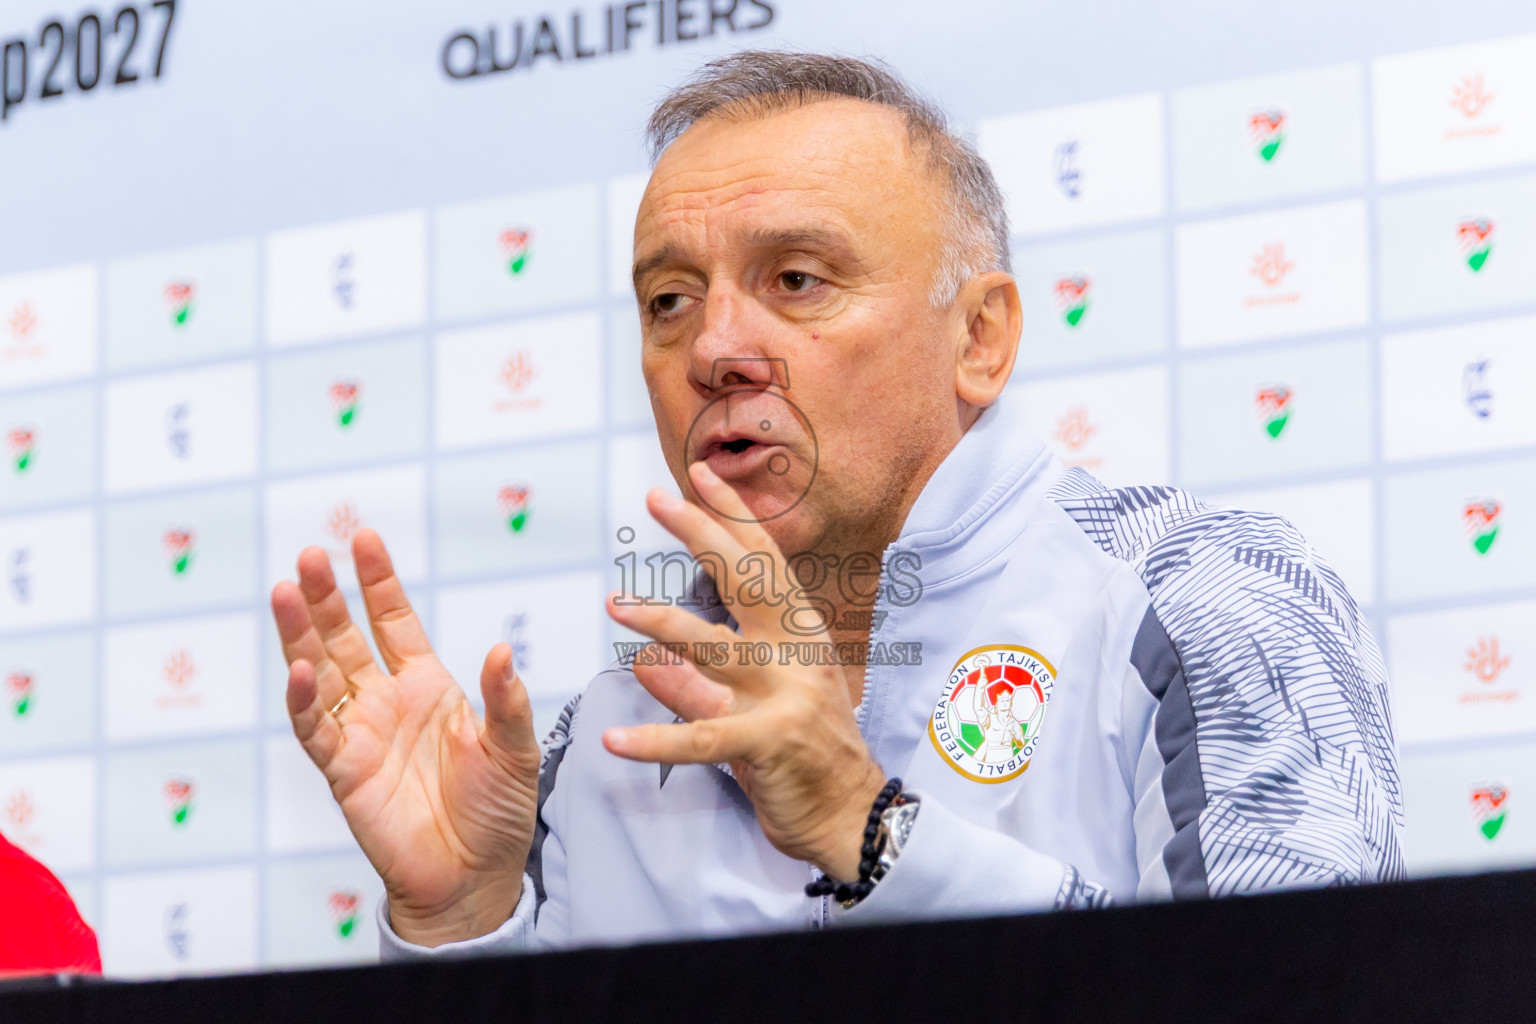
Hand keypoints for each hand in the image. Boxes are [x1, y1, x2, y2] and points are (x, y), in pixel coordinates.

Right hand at [270, 529, 541, 946]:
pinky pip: (316, 728)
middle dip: (327, 597)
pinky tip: (299, 667)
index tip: (363, 538)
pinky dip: (304, 699)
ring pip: (319, 673)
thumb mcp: (513, 749)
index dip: (378, 582)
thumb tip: (501, 649)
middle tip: (310, 554)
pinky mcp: (342, 770)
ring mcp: (359, 733)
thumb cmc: (496, 811)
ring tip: (286, 591)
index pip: (394, 622)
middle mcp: (386, 702)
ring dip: (300, 635)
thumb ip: (504, 701)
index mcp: (427, 687)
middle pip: (345, 638)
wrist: (473, 875)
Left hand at [603, 464, 886, 881]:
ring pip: (716, 649)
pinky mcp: (768, 743)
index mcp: (799, 635)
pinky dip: (655, 740)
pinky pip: (701, 740)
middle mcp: (795, 654)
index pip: (765, 562)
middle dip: (701, 535)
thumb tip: (644, 661)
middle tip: (659, 500)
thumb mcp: (754, 706)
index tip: (699, 476)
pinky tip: (614, 737)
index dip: (732, 516)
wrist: (851, 818)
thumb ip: (700, 683)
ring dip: (662, 625)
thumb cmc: (804, 756)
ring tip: (614, 605)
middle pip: (747, 581)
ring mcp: (785, 696)